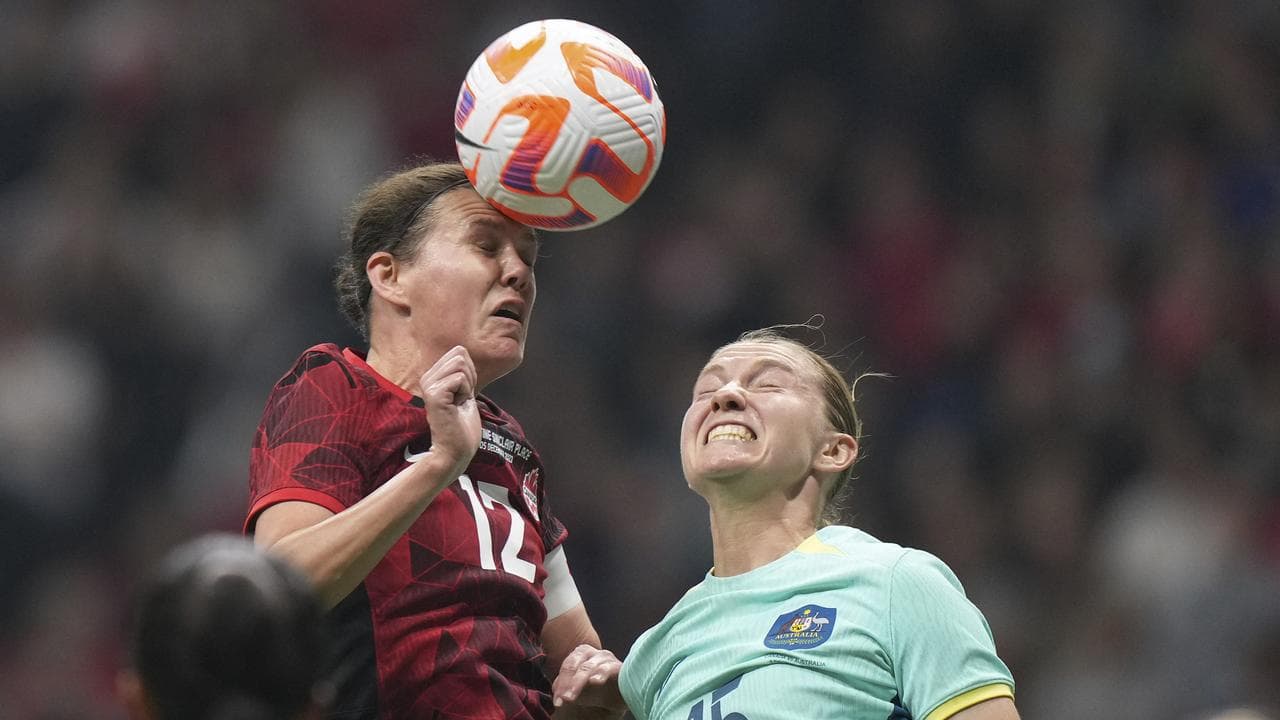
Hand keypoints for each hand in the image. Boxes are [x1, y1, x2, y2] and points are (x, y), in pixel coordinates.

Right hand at [417, 346, 481, 479]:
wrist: (456, 450)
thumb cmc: (462, 426)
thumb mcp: (464, 392)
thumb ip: (461, 373)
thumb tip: (462, 351)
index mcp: (432, 376)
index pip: (459, 352)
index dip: (470, 372)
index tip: (463, 394)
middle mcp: (426, 378)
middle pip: (460, 355)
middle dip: (470, 377)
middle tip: (461, 400)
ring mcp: (428, 385)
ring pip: (460, 364)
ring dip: (467, 386)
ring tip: (458, 404)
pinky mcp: (434, 394)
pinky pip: (460, 379)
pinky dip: (465, 394)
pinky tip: (456, 408)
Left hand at [552, 644, 624, 717]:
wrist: (616, 699)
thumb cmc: (595, 691)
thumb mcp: (576, 691)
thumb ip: (565, 689)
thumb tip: (558, 693)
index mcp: (581, 654)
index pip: (567, 666)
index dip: (561, 683)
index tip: (557, 702)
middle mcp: (595, 653)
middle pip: (577, 665)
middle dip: (568, 683)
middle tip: (564, 699)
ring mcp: (608, 659)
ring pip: (590, 667)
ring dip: (579, 682)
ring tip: (571, 696)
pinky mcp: (620, 667)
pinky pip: (610, 668)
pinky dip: (601, 673)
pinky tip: (595, 681)